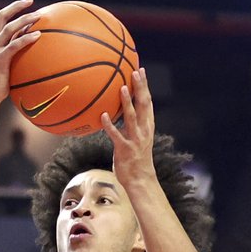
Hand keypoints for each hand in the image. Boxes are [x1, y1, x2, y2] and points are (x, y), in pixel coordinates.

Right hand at [0, 0, 42, 110]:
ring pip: (8, 28)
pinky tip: (38, 36)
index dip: (12, 8)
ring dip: (24, 20)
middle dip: (17, 6)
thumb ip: (12, 53)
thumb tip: (31, 47)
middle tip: (31, 1)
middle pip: (1, 17)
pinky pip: (14, 45)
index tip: (27, 3)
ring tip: (38, 16)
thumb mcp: (3, 65)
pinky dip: (26, 38)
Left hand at [100, 67, 156, 186]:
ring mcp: (135, 139)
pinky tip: (103, 115)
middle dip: (140, 87)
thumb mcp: (136, 139)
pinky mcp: (124, 149)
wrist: (141, 180)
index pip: (147, 102)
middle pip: (143, 104)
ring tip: (122, 87)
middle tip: (135, 72)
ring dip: (127, 102)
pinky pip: (116, 135)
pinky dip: (109, 125)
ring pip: (131, 117)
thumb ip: (131, 126)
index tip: (141, 71)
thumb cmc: (136, 160)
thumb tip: (119, 114)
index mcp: (147, 126)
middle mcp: (143, 130)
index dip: (144, 86)